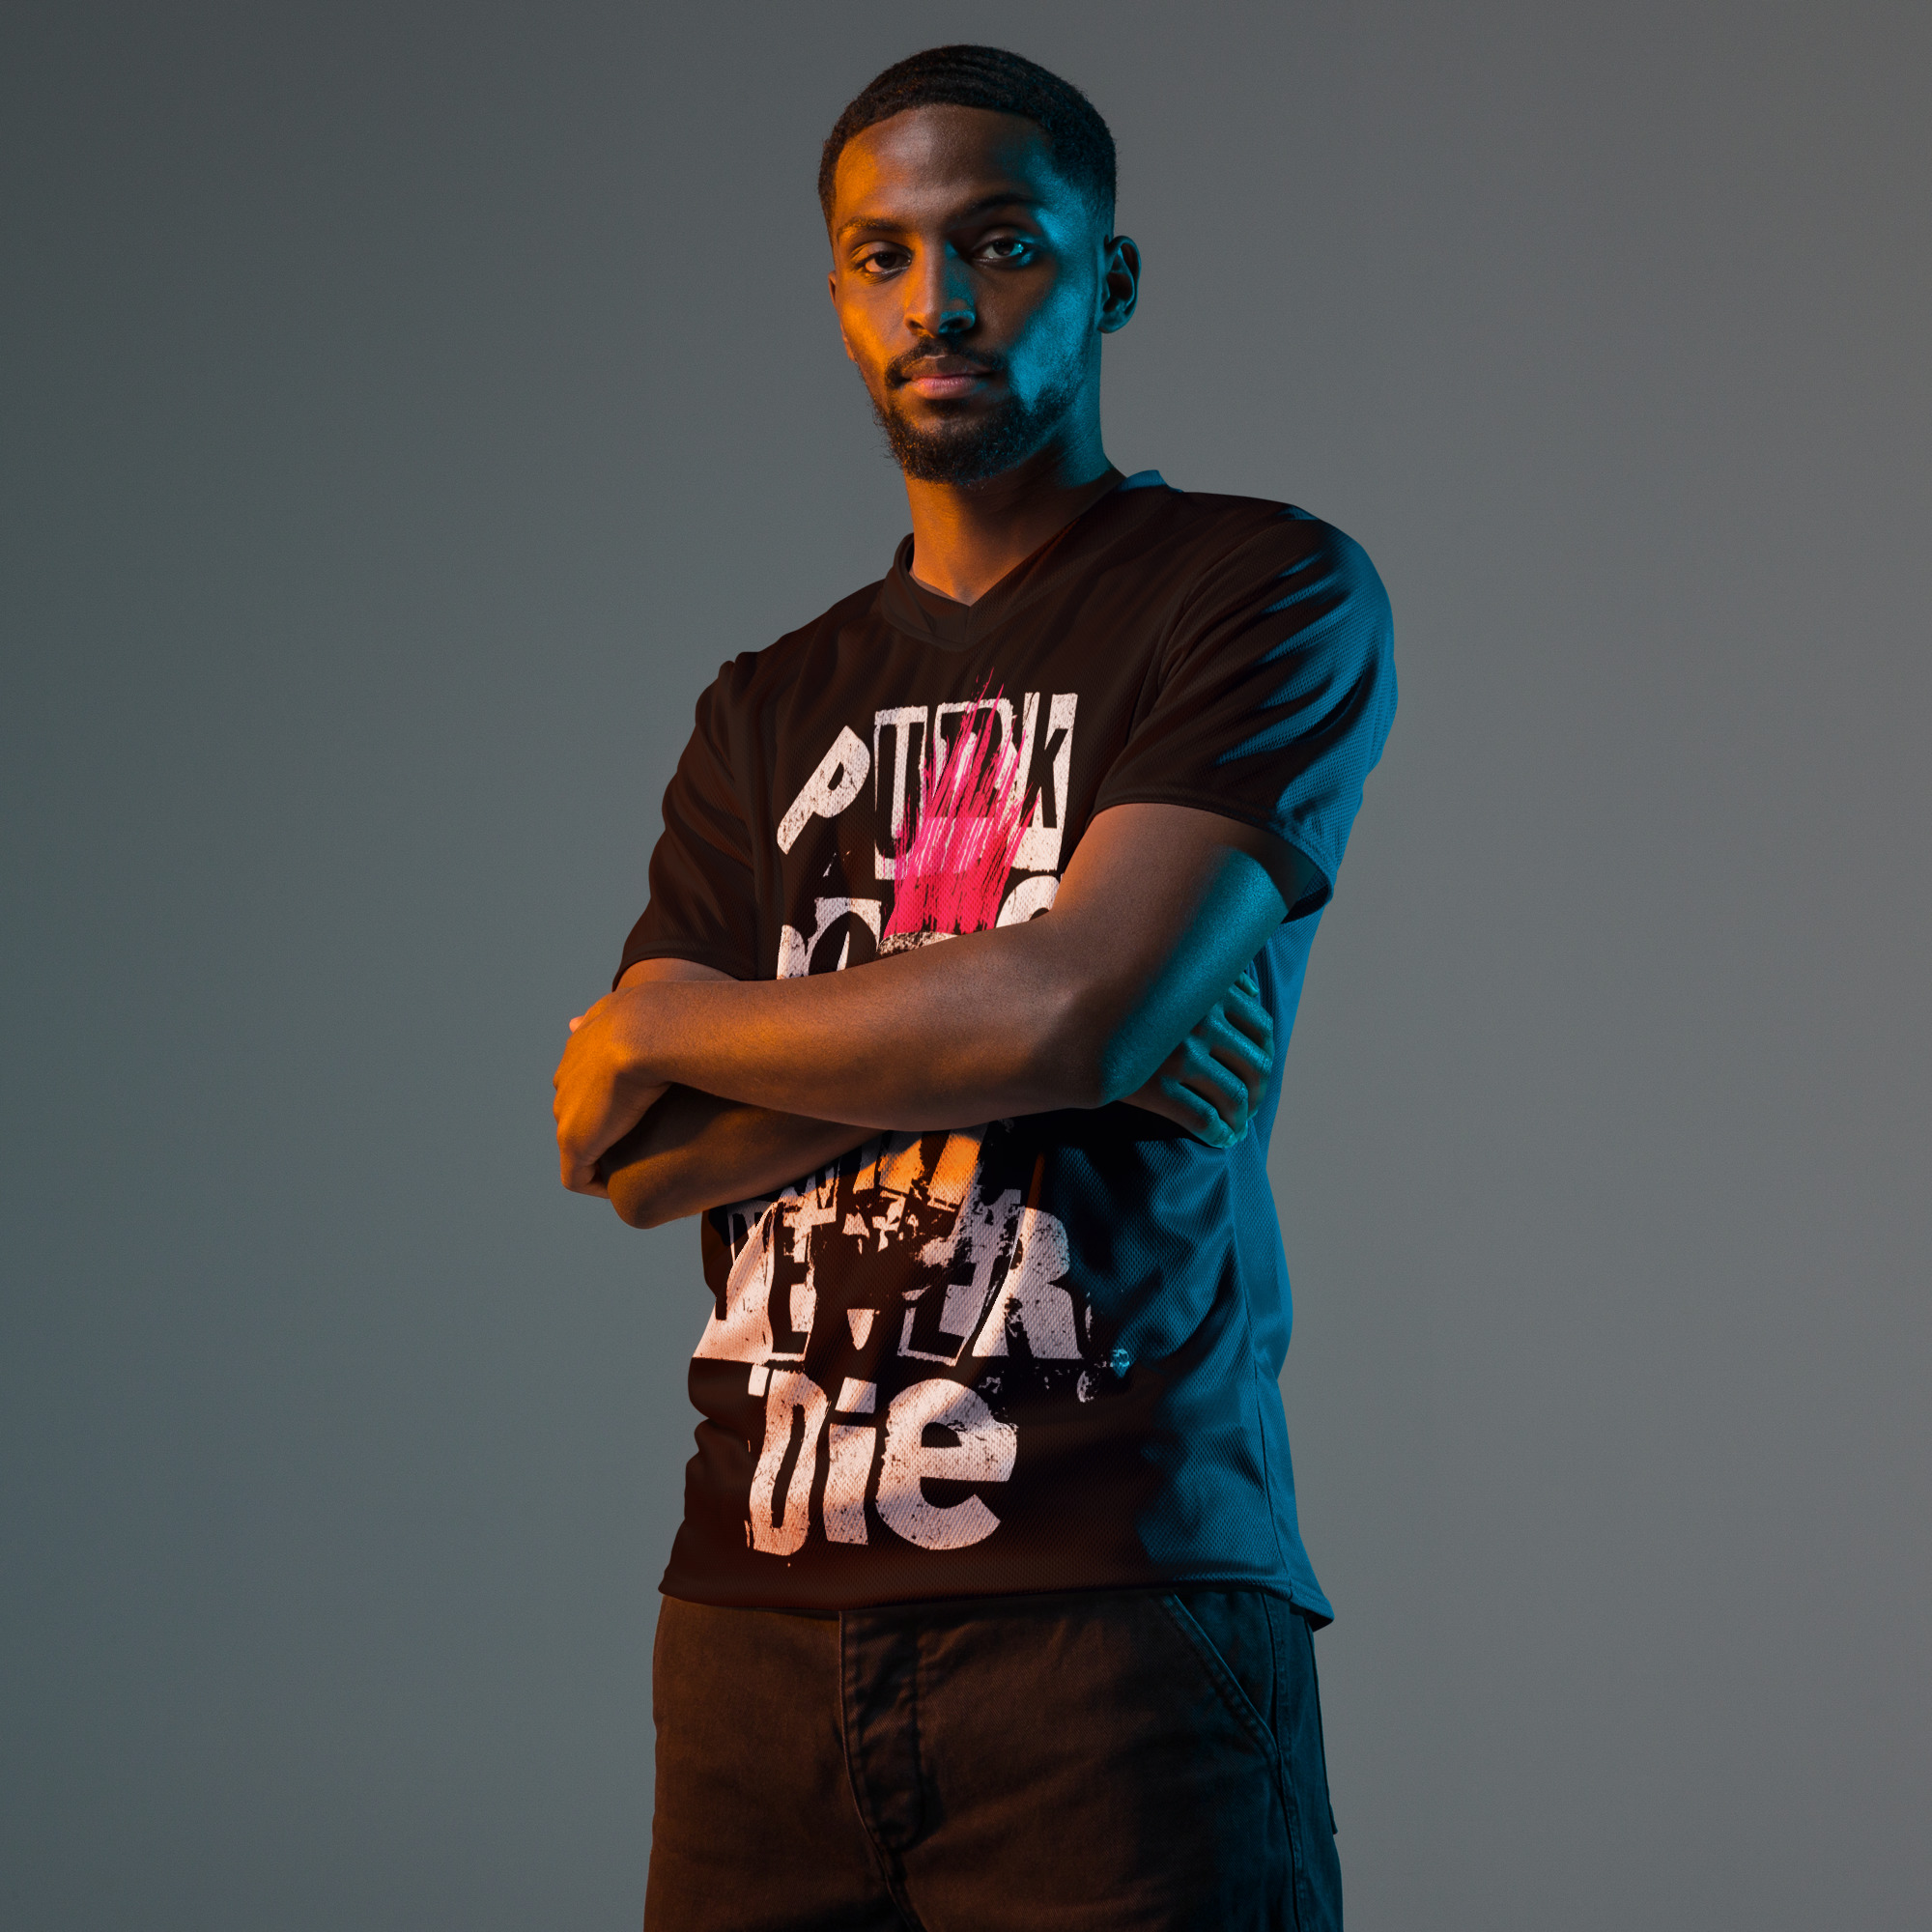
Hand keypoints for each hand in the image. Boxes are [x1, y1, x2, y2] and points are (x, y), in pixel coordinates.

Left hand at [553, 987, 669, 1195]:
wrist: (650, 1032)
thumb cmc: (670, 1018)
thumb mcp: (659, 1006)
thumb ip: (652, 1012)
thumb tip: (669, 1023)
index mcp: (584, 1042)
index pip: (585, 1074)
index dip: (611, 1095)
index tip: (643, 1109)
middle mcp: (567, 1075)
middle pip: (577, 1108)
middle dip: (603, 1125)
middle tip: (643, 1142)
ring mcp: (566, 1110)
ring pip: (578, 1140)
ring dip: (602, 1155)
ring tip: (638, 1167)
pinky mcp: (574, 1142)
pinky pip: (577, 1176)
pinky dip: (596, 1184)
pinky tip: (625, 1190)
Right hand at [1123, 963, 1273, 1147]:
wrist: (1067, 1018)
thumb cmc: (1121, 995)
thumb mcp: (1168, 973)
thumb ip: (1206, 976)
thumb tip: (1250, 989)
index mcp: (1208, 991)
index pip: (1260, 1028)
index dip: (1266, 1055)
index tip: (1261, 1072)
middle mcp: (1200, 1021)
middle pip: (1253, 1065)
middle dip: (1257, 1091)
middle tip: (1252, 1105)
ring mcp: (1179, 1055)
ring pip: (1231, 1095)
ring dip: (1240, 1117)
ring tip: (1238, 1127)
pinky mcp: (1156, 1086)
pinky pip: (1201, 1117)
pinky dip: (1217, 1132)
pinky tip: (1220, 1138)